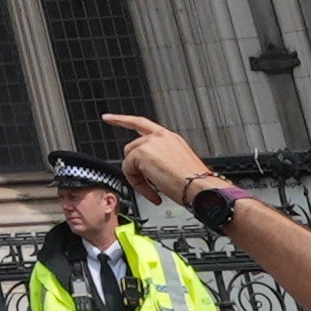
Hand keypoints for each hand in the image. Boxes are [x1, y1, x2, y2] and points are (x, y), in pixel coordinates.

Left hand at [96, 115, 222, 210]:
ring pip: (129, 160)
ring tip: (155, 190)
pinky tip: (153, 192)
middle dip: (135, 168)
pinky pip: (128, 170)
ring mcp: (151, 143)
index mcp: (170, 138)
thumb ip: (160, 160)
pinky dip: (137, 184)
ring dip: (138, 178)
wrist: (201, 188)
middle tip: (149, 185)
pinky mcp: (142, 153)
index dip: (123, 120)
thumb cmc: (196, 183)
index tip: (109, 117)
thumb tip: (148, 170)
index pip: (141, 124)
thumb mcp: (178, 165)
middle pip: (132, 149)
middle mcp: (161, 137)